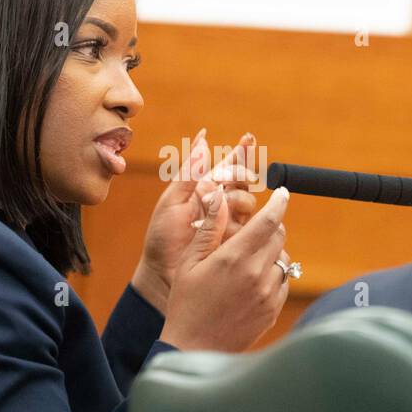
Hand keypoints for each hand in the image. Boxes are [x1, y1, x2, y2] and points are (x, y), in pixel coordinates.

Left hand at [131, 129, 260, 313]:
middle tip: (214, 188)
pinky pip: (249, 229)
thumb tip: (203, 139)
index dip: (242, 153)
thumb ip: (189, 172)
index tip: (248, 138)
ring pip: (248, 205)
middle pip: (244, 185)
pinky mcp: (237, 244)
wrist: (161, 274)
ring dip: (231, 203)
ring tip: (206, 212)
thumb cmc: (162, 238)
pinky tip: (219, 229)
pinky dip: (235, 225)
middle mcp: (223, 207)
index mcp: (207, 192)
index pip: (230, 168)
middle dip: (234, 181)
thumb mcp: (172, 201)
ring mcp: (232, 225)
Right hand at [159, 185, 292, 352]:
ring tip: (249, 260)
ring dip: (272, 252)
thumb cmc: (186, 303)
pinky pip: (283, 282)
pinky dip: (273, 275)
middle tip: (255, 230)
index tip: (283, 193)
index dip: (279, 203)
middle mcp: (256, 274)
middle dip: (271, 227)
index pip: (268, 221)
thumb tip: (219, 196)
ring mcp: (268, 294)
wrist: (194, 348)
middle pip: (279, 236)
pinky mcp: (273, 310)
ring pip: (283, 259)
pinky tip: (252, 282)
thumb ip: (209, 227)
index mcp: (234, 257)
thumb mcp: (190, 262)